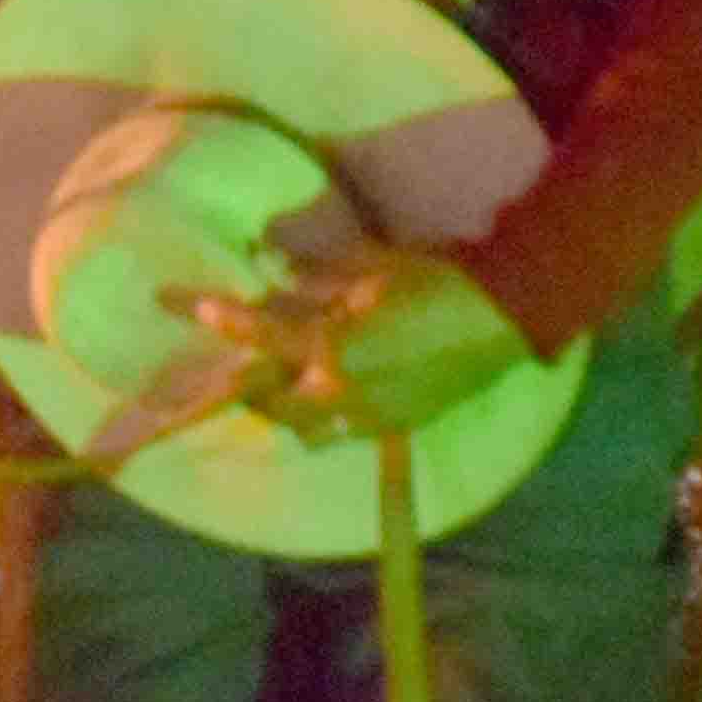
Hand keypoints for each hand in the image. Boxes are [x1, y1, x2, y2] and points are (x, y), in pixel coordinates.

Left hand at [166, 254, 535, 446]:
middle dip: (255, 387)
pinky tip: (331, 396)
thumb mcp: (372, 269)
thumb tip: (275, 266)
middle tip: (246, 367)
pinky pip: (345, 434)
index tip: (200, 309)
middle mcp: (343, 392)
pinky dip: (328, 420)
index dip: (230, 323)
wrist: (501, 318)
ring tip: (287, 387)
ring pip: (308, 431)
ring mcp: (370, 416)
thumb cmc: (435, 282)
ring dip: (290, 412)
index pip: (266, 338)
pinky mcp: (396, 426)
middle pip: (276, 404)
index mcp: (334, 348)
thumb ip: (318, 276)